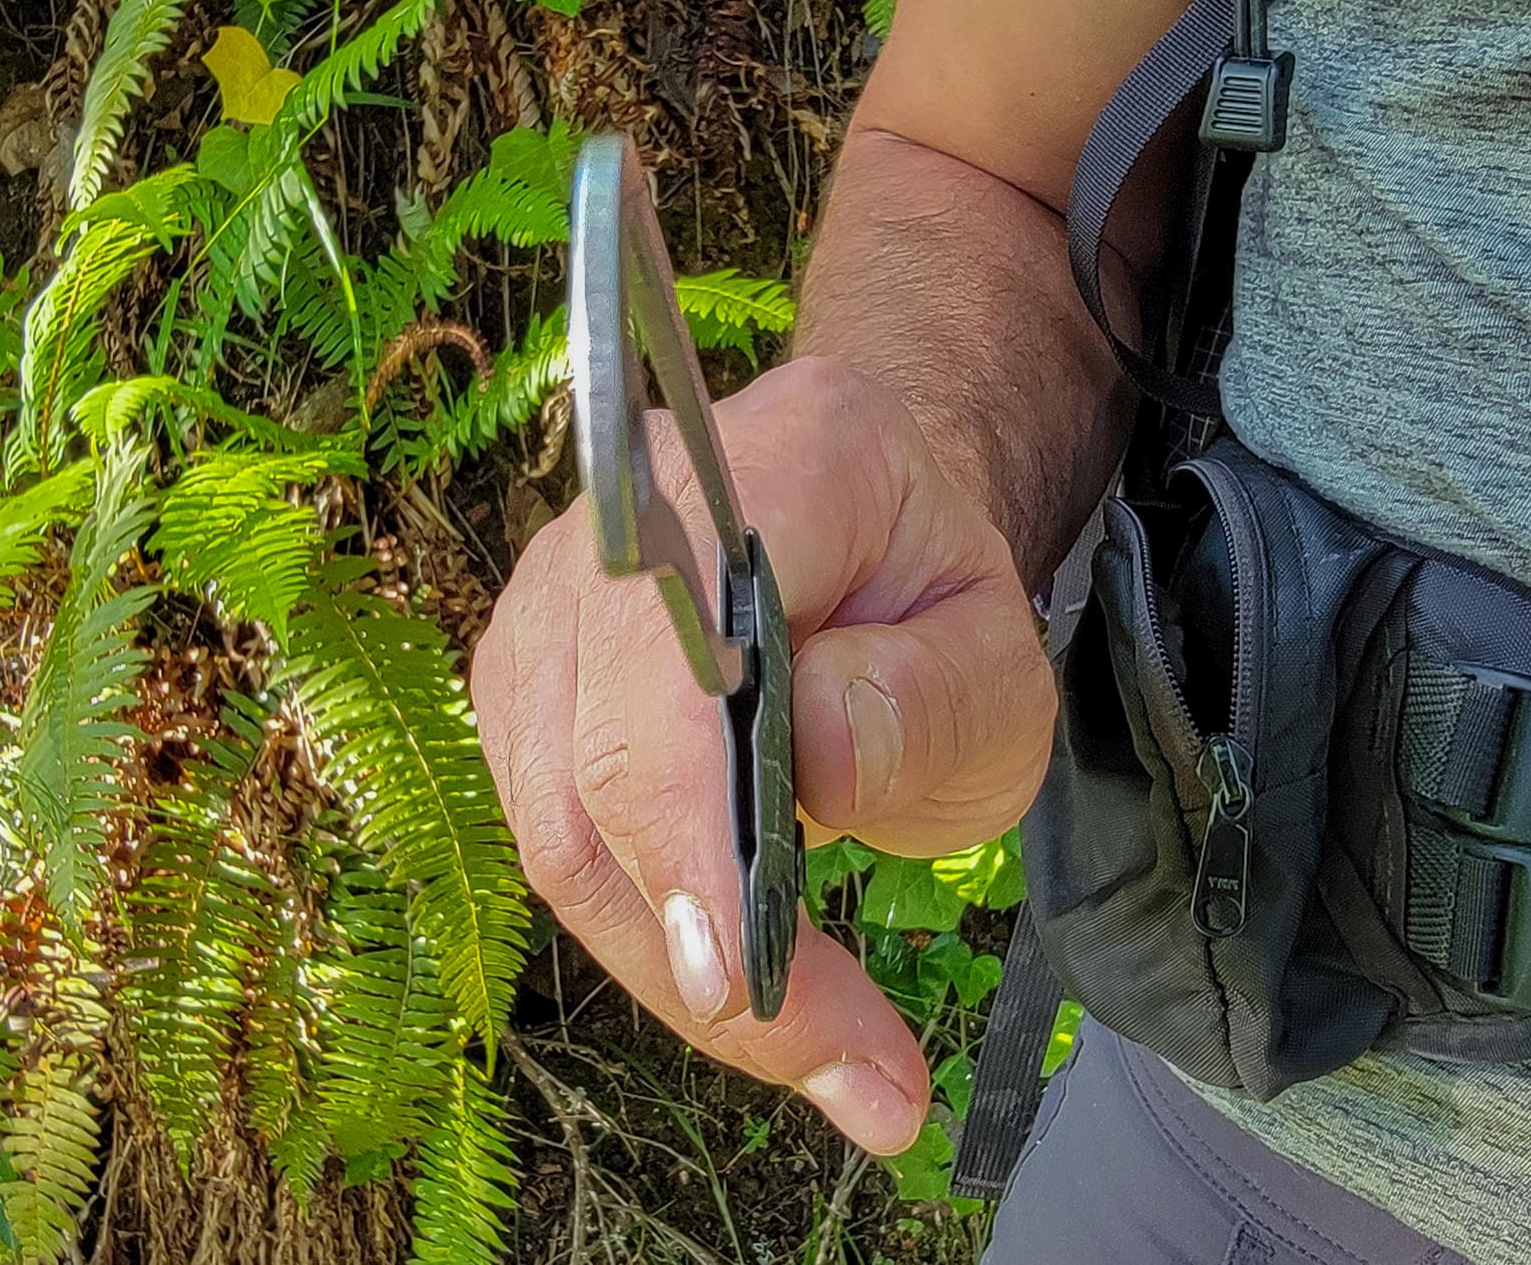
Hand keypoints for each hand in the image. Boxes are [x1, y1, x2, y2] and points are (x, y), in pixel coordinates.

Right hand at [470, 358, 1056, 1154]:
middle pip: (592, 761)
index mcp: (774, 464)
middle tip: (844, 1067)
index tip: (737, 971)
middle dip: (697, 946)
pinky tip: (755, 990)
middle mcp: (623, 521)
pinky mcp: (528, 690)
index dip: (681, 813)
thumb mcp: (1002, 655)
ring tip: (830, 1057)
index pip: (671, 645)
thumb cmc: (934, 595)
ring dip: (678, 968)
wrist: (874, 532)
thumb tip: (810, 768)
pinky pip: (561, 843)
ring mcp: (553, 604)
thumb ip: (929, 700)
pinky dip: (655, 938)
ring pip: (560, 828)